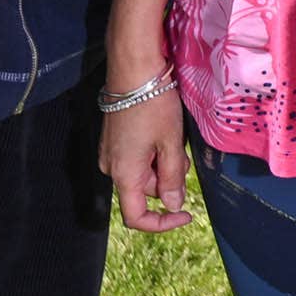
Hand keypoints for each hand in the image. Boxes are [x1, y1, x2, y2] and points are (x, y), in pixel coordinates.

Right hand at [100, 74, 196, 233]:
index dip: (161, 223)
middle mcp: (111, 169)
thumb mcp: (171, 143)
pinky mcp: (112, 141)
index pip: (136, 217)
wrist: (133, 72)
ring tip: (173, 137)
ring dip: (163, 164)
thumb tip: (173, 206)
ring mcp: (109, 154)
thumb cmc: (154, 107)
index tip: (186, 215)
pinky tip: (163, 132)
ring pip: (143, 173)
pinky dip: (154, 153)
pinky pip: (136, 159)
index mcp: (124, 175)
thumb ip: (172, 178)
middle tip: (182, 153)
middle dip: (169, 180)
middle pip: (144, 191)